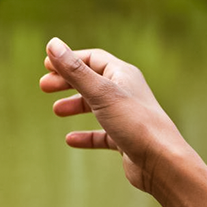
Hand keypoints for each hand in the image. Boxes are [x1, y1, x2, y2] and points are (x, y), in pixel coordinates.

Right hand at [40, 38, 206, 206]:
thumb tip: (52, 44)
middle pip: (92, 80)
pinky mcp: (126, 139)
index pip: (93, 59)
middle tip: (44, 86)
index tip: (46, 64)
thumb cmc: (135, 123)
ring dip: (75, 105)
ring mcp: (126, 116)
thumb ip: (75, 70)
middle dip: (67, 82)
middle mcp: (126, 92)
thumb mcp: (100, 93)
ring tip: (57, 111)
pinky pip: (102, 134)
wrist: (162, 162)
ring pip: (96, 106)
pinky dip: (86, 135)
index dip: (69, 59)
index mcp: (123, 75)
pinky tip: (70, 140)